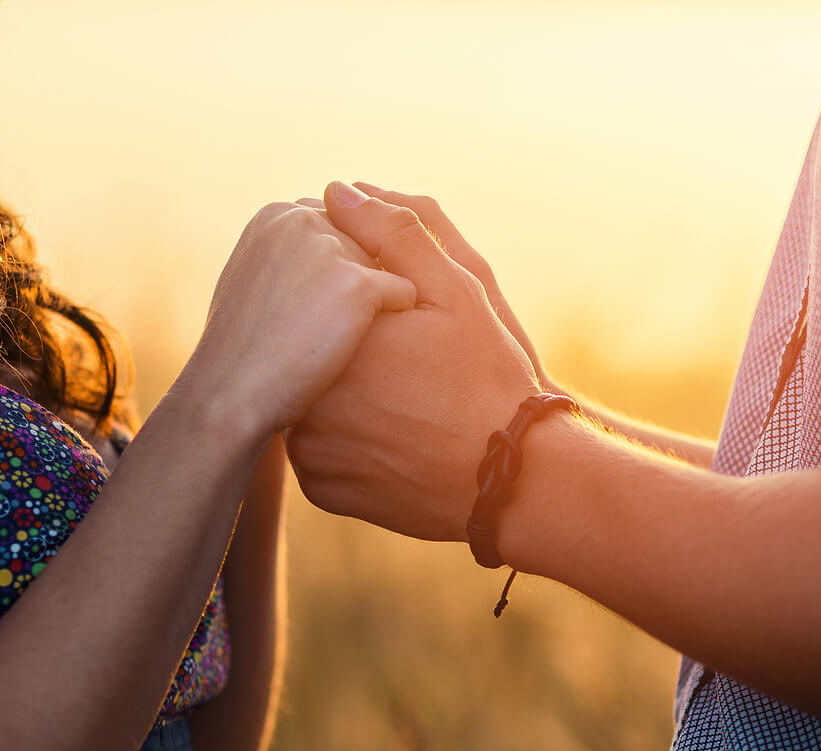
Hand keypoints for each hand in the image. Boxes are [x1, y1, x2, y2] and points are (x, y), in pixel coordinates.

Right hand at [187, 201, 416, 434]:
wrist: (232, 394)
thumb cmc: (241, 351)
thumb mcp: (254, 281)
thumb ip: (287, 255)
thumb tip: (324, 255)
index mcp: (274, 215)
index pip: (333, 223)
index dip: (333, 269)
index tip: (315, 304)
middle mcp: (301, 218)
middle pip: (362, 243)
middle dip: (356, 282)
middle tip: (323, 326)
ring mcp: (329, 249)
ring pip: (383, 267)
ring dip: (374, 304)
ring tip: (334, 339)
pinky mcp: (356, 284)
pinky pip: (403, 293)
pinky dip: (395, 323)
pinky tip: (358, 346)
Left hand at [287, 182, 540, 542]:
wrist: (514, 481)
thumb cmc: (490, 378)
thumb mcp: (456, 289)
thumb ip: (394, 233)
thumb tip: (337, 190)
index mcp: (332, 336)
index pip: (320, 299)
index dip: (358, 301)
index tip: (400, 320)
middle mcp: (306, 394)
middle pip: (311, 350)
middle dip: (348, 348)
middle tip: (407, 365)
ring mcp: (309, 450)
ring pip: (311, 401)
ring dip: (342, 393)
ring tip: (403, 399)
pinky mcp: (321, 489)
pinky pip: (321, 451)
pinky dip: (348, 440)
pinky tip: (392, 435)